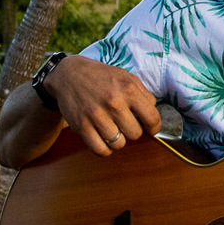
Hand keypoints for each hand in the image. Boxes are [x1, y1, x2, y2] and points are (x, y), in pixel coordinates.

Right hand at [45, 55, 161, 155]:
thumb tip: (153, 117)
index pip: (152, 119)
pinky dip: (105, 148)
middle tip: (125, 123)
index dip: (154, 127)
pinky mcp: (81, 126)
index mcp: (128, 89)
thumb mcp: (126, 77)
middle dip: (133, 130)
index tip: (150, 128)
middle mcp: (114, 103)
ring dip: (118, 139)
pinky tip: (104, 138)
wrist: (69, 74)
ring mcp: (96, 115)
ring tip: (113, 128)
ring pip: (119, 144)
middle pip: (136, 134)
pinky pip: (101, 150)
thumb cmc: (101, 77)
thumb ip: (144, 95)